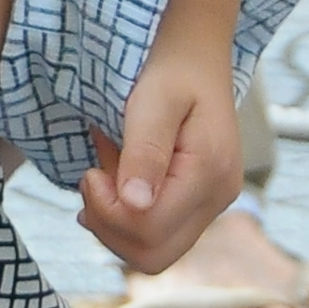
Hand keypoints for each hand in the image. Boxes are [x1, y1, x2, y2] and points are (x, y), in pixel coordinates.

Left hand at [75, 56, 243, 274]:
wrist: (195, 52)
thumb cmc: (170, 67)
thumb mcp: (151, 100)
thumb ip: (144, 153)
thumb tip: (134, 205)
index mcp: (210, 174)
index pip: (151, 231)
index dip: (109, 213)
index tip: (90, 172)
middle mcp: (218, 198)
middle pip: (154, 256)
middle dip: (109, 224)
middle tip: (92, 176)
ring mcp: (211, 203)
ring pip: (154, 251)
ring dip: (115, 220)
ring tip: (104, 171)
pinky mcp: (198, 201)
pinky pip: (159, 232)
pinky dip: (126, 216)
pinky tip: (111, 181)